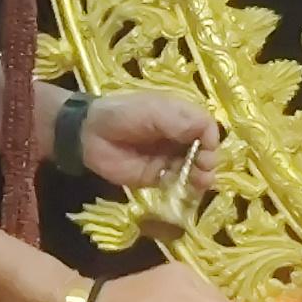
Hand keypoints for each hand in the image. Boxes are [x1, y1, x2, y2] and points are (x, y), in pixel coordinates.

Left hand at [78, 88, 220, 193]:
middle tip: (204, 168)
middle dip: (208, 161)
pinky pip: (176, 184)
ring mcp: (168, 158)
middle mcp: (178, 138)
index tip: (207, 149)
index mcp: (180, 117)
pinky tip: (187, 191)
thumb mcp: (157, 111)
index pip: (206, 128)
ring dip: (200, 176)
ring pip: (193, 169)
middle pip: (204, 151)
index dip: (211, 139)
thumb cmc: (124, 114)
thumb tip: (210, 139)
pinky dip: (184, 188)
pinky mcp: (156, 176)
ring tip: (201, 182)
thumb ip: (185, 123)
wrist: (90, 134)